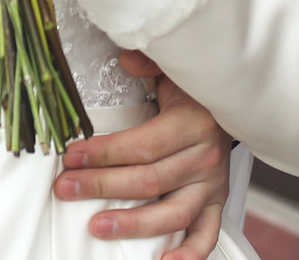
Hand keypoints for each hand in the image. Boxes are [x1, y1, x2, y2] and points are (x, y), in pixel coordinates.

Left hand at [55, 51, 231, 255]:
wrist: (231, 108)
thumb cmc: (194, 93)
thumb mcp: (173, 70)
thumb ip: (149, 63)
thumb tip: (127, 59)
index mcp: (192, 123)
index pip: (142, 145)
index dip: (104, 152)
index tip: (71, 156)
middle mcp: (204, 158)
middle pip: (149, 180)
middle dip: (102, 185)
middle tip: (67, 188)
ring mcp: (211, 185)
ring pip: (172, 213)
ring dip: (133, 223)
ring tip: (98, 226)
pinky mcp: (215, 204)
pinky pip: (205, 235)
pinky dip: (187, 255)